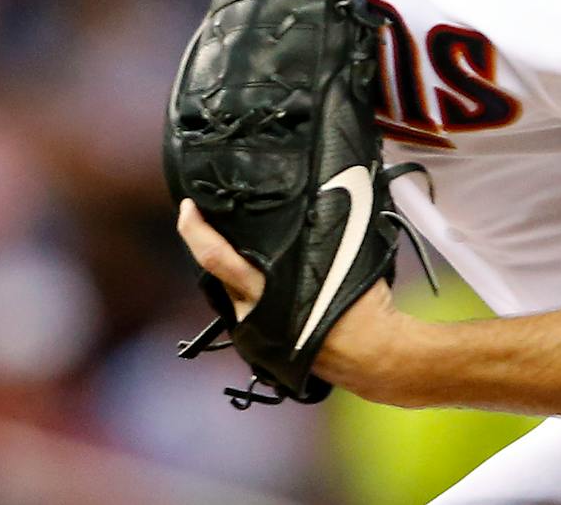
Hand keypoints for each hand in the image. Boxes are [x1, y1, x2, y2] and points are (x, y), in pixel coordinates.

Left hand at [175, 199, 416, 400]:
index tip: (187, 206)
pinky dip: (248, 289)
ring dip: (232, 268)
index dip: (194, 229)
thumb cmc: (360, 305)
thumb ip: (311, 236)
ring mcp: (254, 329)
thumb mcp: (339, 258)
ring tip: (242, 242)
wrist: (373, 356)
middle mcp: (251, 311)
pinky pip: (245, 306)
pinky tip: (263, 276)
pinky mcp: (262, 343)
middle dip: (204, 240)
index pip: (214, 256)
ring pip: (229, 289)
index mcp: (265, 288)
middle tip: (206, 214)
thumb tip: (307, 203)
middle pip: (211, 269)